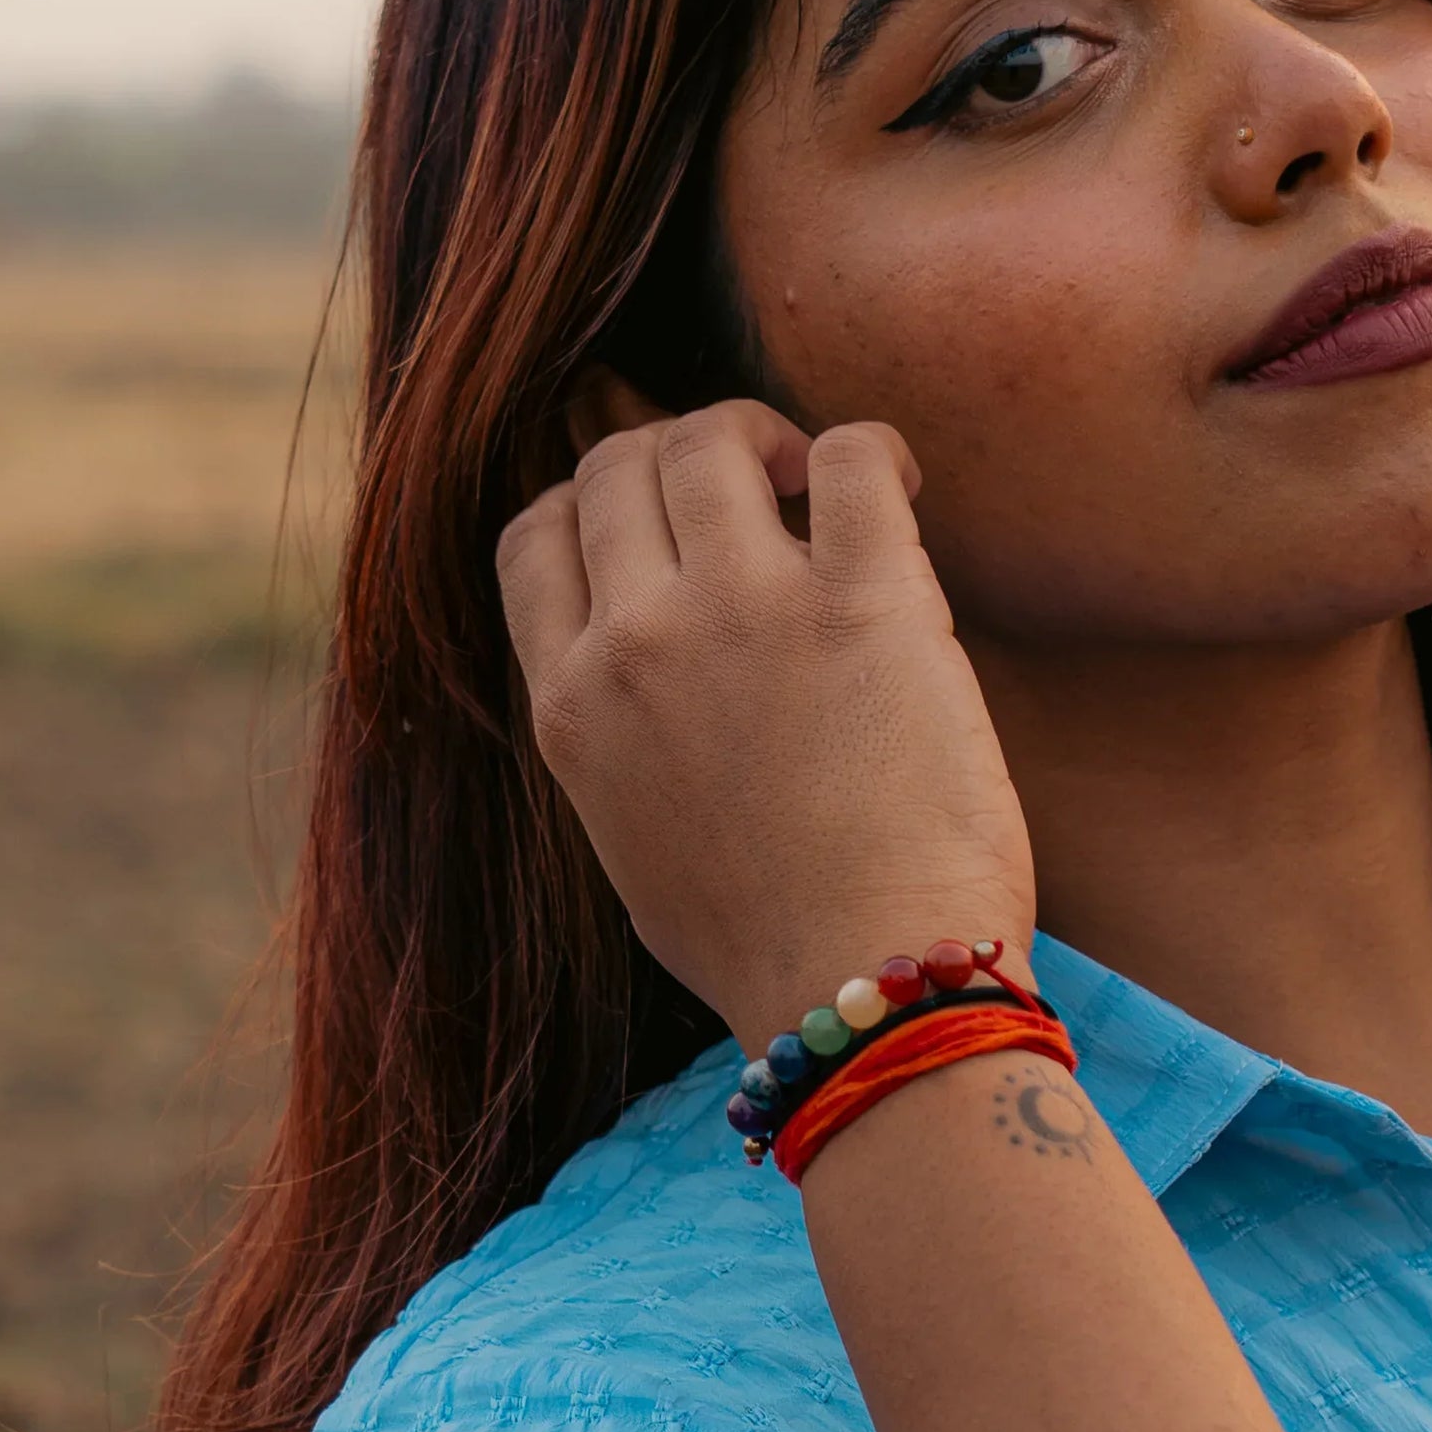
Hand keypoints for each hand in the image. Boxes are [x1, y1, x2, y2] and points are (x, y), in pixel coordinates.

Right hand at [494, 400, 1037, 1030]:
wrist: (864, 993)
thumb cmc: (768, 950)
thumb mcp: (634, 846)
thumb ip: (619, 744)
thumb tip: (649, 685)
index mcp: (571, 705)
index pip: (534, 535)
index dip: (594, 502)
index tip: (658, 523)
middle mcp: (638, 642)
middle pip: (618, 467)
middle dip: (678, 455)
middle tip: (752, 490)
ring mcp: (744, 611)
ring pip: (713, 441)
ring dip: (763, 438)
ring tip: (813, 480)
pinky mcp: (864, 602)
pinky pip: (850, 456)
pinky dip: (869, 449)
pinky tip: (897, 487)